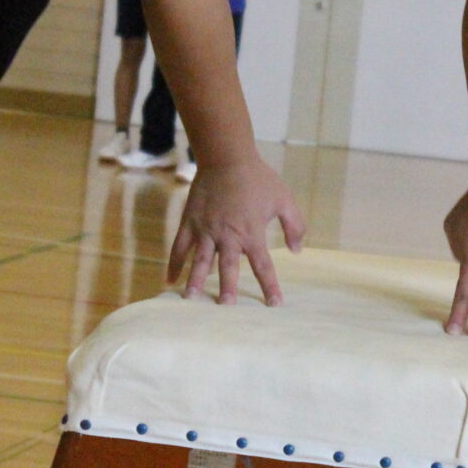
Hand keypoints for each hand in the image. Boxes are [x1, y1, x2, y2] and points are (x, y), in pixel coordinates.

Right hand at [169, 158, 305, 305]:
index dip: (269, 286)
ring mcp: (206, 229)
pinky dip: (174, 263)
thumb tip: (297, 250)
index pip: (263, 266)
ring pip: (199, 261)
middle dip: (227, 290)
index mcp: (252, 233)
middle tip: (225, 310)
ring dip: (195, 282)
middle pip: (227, 269)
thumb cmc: (258, 179)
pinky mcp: (190, 222)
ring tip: (190, 301)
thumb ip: (294, 226)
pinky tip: (170, 280)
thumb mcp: (284, 199)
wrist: (227, 157)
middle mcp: (228, 236)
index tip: (274, 305)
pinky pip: (179, 247)